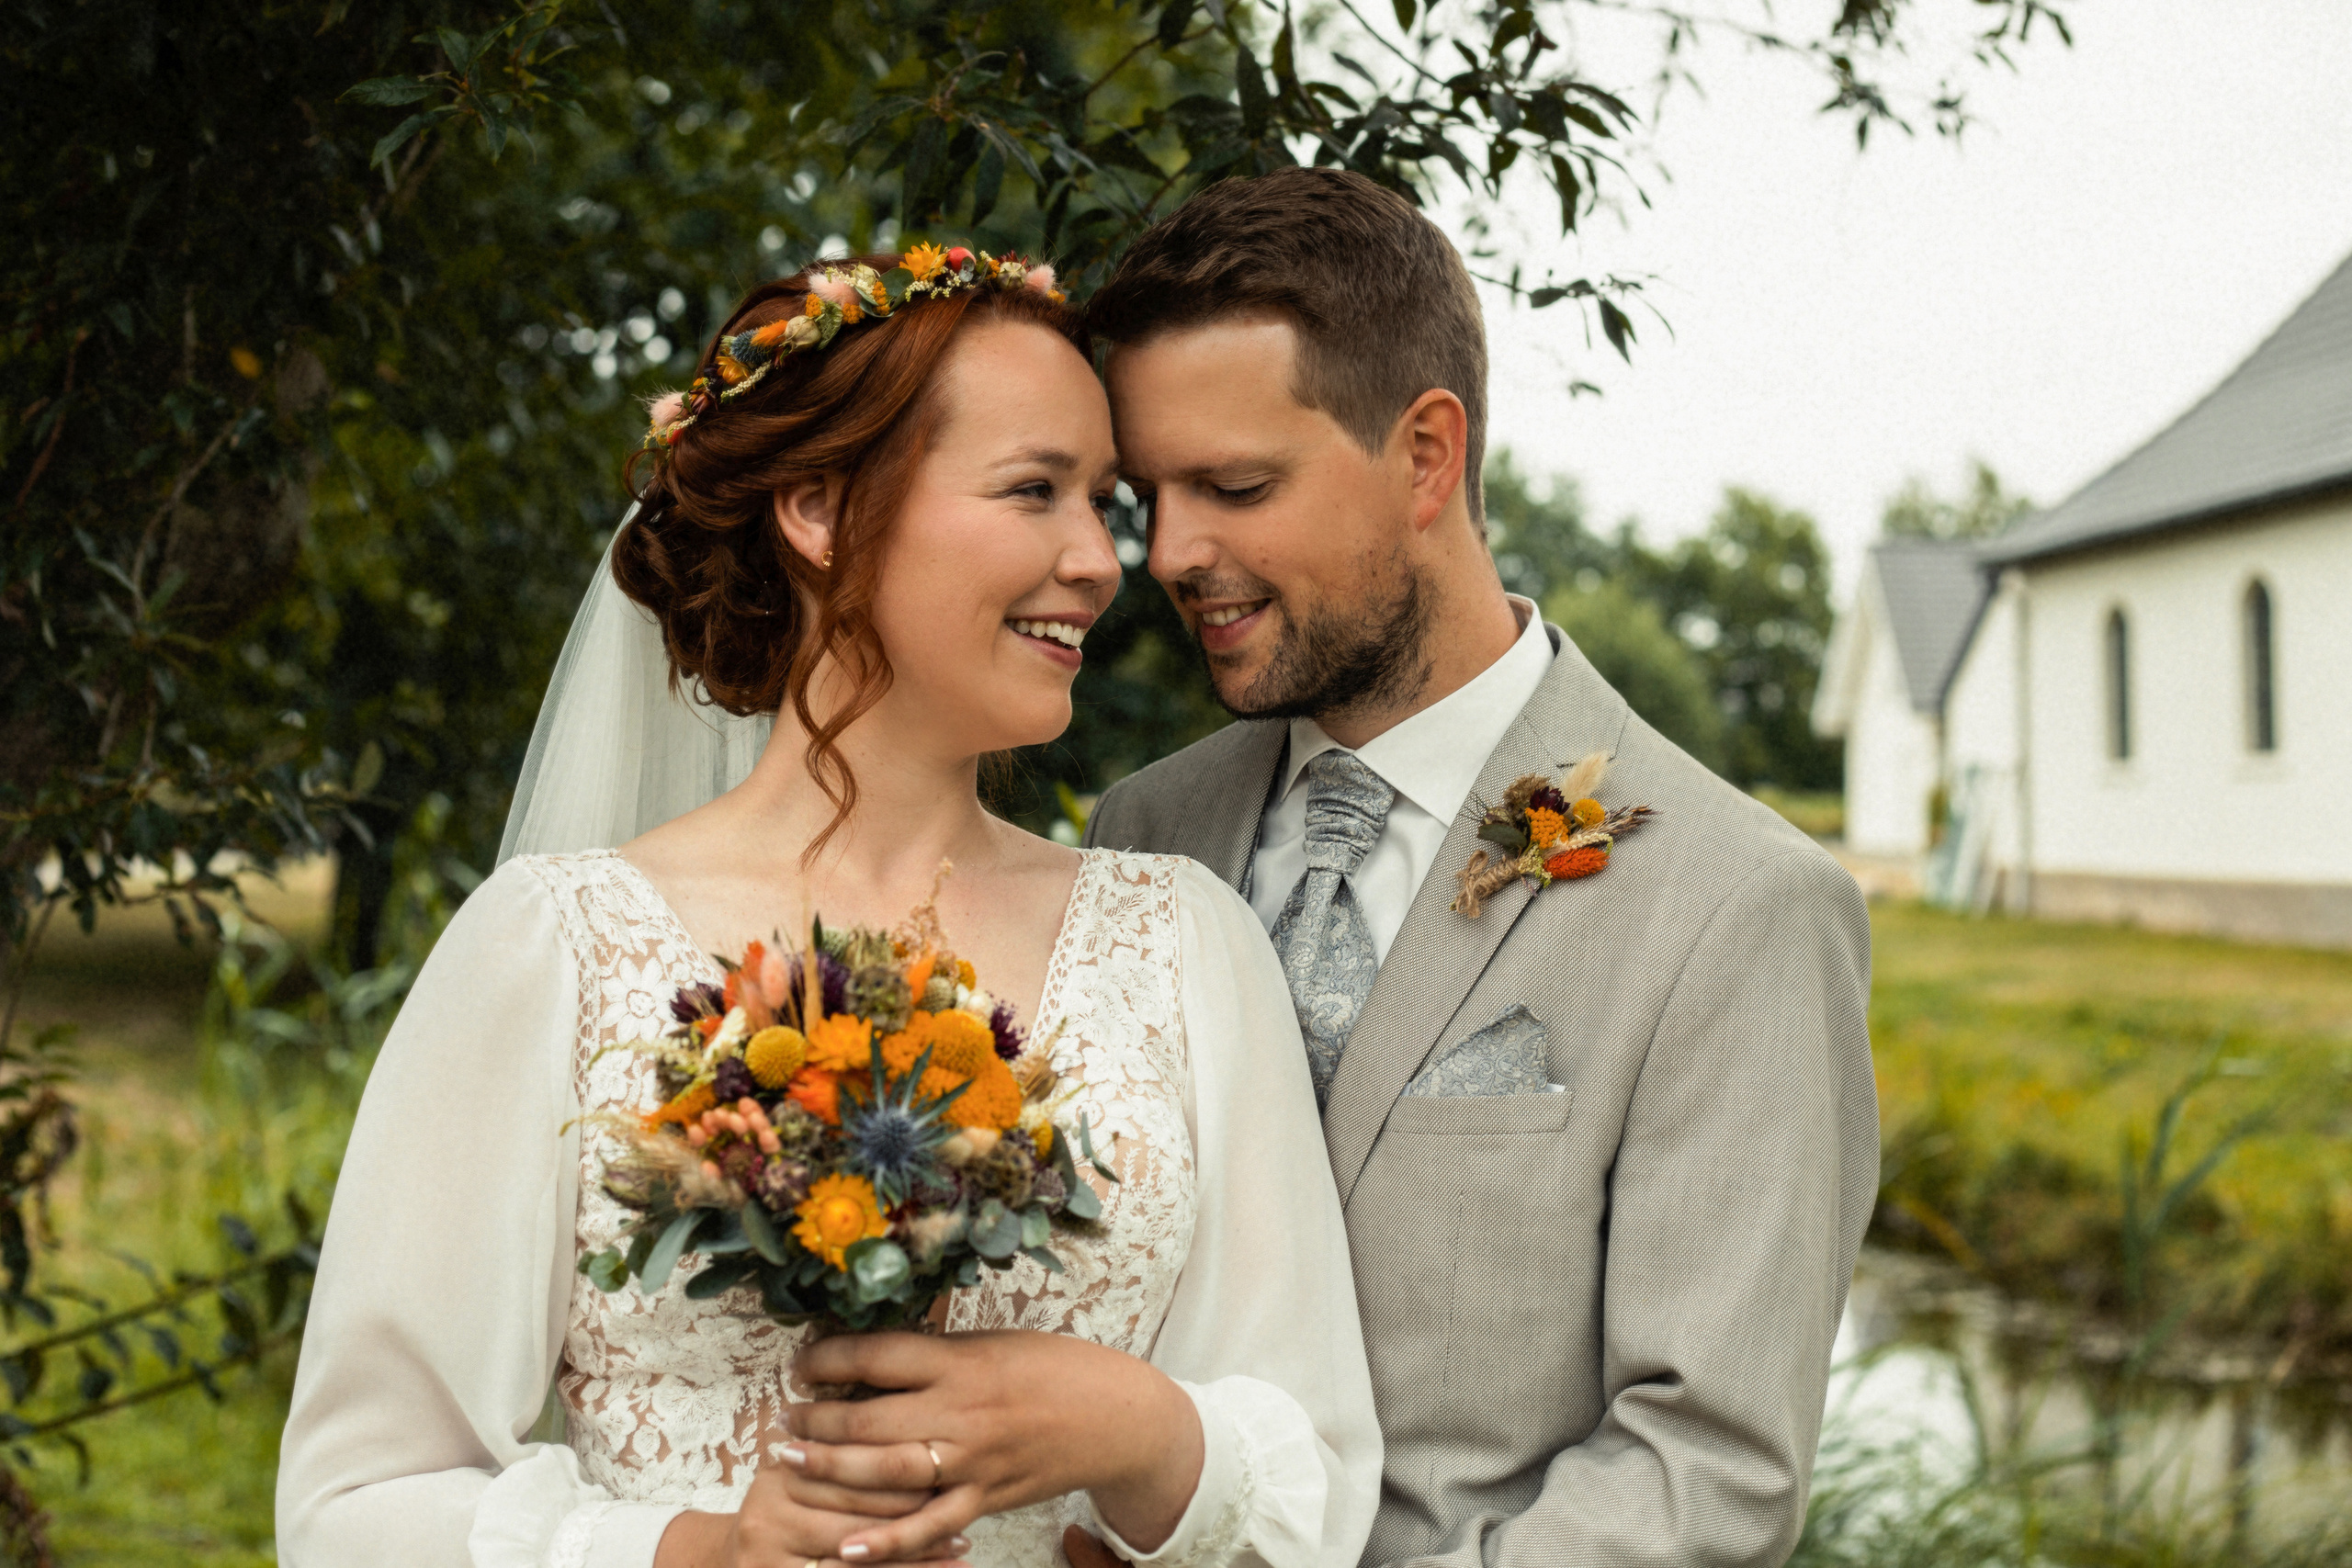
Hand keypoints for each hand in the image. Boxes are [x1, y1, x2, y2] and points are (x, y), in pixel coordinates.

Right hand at [653, 1465, 971, 1567]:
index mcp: (781, 1470)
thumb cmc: (783, 1509)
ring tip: (959, 1550)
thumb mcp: (799, 1471)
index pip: (851, 1470)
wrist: (722, 1562)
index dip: (903, 1472)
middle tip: (962, 1515)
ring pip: (856, 1559)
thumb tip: (906, 1405)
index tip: (947, 1466)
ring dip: (914, 1558)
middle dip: (914, 1518)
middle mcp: (768, 1512)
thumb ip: (840, 1447)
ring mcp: (768, 1558)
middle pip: (855, 1517)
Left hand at [781, 1329, 1201, 1562]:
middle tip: (785, 1419)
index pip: (877, 1356)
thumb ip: (938, 1355)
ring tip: (792, 1460)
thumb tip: (873, 1358)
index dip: (828, 1358)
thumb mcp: (994, 1343)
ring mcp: (972, 1461)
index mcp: (962, 1361)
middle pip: (869, 1418)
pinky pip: (929, 1526)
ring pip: (886, 1471)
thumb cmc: (1055, 1368)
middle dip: (817, 1420)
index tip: (801, 1363)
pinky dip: (888, 1542)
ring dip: (831, 1468)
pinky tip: (847, 1548)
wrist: (1116, 1417)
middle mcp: (962, 1411)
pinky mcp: (985, 1499)